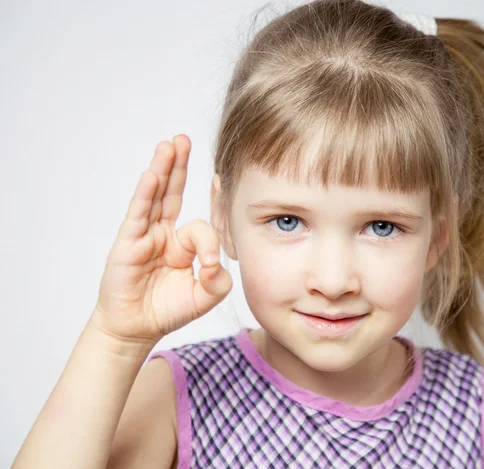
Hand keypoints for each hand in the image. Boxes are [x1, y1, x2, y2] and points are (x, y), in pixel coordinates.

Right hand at [92, 135, 231, 344]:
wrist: (137, 328)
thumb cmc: (169, 309)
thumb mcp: (205, 296)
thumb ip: (219, 279)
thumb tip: (214, 261)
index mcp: (183, 243)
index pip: (201, 227)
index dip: (209, 243)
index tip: (210, 266)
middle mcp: (164, 233)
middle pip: (173, 192)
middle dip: (179, 166)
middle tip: (184, 140)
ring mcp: (145, 235)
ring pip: (155, 196)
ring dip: (163, 170)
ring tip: (169, 145)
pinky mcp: (128, 243)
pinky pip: (139, 215)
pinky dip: (146, 194)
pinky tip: (153, 175)